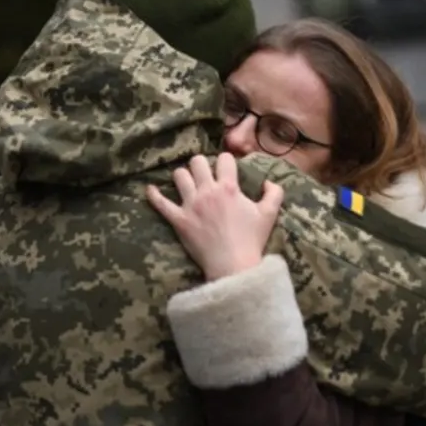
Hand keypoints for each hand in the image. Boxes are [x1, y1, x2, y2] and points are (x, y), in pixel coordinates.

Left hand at [147, 153, 283, 280]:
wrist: (233, 266)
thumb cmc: (252, 240)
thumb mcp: (269, 214)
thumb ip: (274, 193)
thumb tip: (268, 181)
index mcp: (229, 188)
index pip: (224, 159)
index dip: (226, 161)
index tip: (226, 168)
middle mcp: (207, 191)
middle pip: (197, 162)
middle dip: (201, 165)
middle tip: (205, 175)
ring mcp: (190, 205)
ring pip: (179, 176)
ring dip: (183, 177)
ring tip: (187, 183)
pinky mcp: (178, 220)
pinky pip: (161, 203)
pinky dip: (154, 195)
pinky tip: (150, 189)